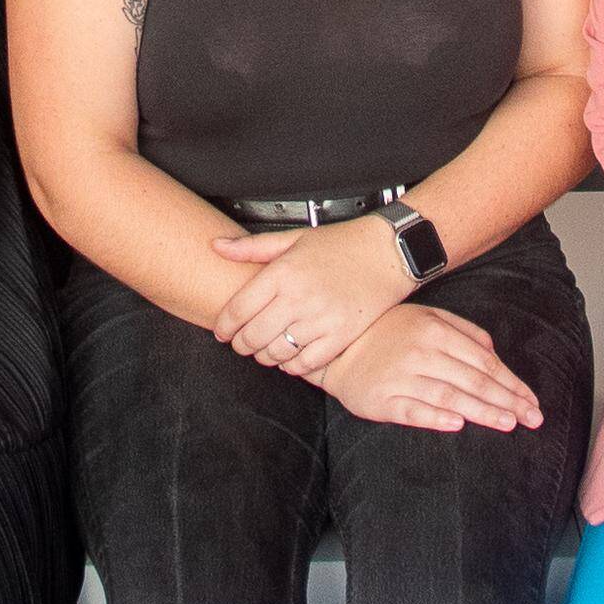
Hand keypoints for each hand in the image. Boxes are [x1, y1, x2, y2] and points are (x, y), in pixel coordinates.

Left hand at [209, 215, 420, 378]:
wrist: (386, 252)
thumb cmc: (341, 244)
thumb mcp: (293, 238)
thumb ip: (251, 246)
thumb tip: (217, 246)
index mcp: (282, 273)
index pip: (237, 310)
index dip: (223, 327)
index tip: (222, 332)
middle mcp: (298, 297)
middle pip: (253, 336)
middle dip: (241, 345)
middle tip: (241, 344)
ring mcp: (320, 319)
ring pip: (277, 353)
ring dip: (265, 356)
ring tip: (264, 351)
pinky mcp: (340, 335)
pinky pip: (306, 363)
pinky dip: (292, 366)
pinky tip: (290, 358)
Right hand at [311, 304, 544, 433]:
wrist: (337, 349)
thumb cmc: (389, 332)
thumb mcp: (427, 317)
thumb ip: (464, 332)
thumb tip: (494, 355)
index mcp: (435, 331)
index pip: (483, 362)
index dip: (511, 383)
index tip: (532, 401)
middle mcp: (421, 353)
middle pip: (472, 381)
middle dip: (507, 401)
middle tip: (532, 419)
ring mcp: (400, 377)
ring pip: (450, 397)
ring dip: (482, 412)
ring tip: (508, 424)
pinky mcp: (382, 400)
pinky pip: (413, 411)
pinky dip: (436, 419)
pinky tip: (459, 426)